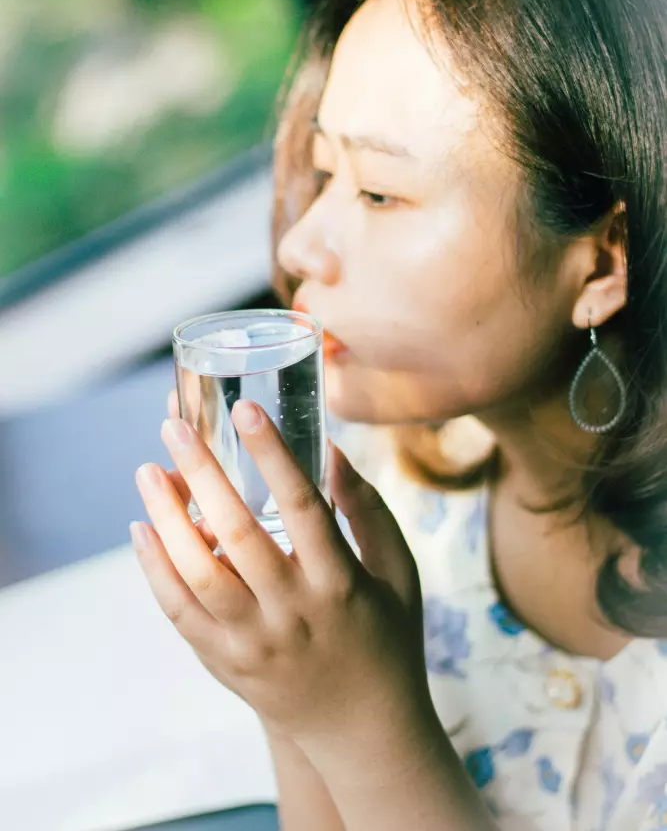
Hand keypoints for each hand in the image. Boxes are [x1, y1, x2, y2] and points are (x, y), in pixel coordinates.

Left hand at [132, 397, 438, 780]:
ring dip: (167, 518)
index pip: (304, 507)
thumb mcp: (398, 572)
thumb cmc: (389, 638)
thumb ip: (368, 511)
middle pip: (239, 535)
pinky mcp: (226, 665)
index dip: (273, 455)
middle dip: (203, 473)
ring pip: (197, 575)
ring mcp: (255, 643)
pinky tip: (141, 529)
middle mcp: (295, 613)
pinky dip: (155, 570)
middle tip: (175, 427)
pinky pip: (179, 614)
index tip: (246, 409)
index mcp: (342, 583)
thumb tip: (330, 450)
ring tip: (148, 471)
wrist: (366, 732)